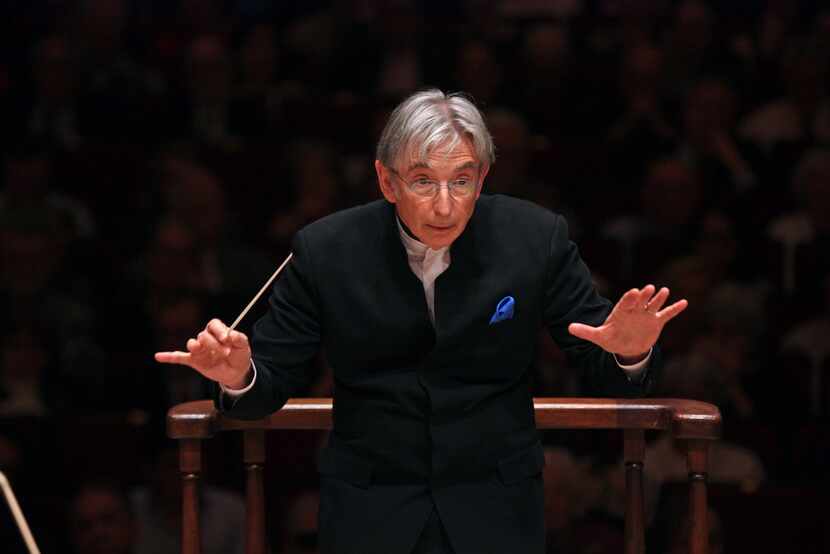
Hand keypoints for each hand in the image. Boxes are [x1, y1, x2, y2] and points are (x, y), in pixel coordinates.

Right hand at [154, 319, 252, 388]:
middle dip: (213, 344)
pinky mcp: (194, 360)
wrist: (236, 372)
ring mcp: (199, 350)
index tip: (225, 338)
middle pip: (203, 335)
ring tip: (201, 350)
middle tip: (225, 353)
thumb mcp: (244, 346)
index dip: (218, 330)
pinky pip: (179, 357)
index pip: (213, 325)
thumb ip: (239, 339)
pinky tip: (159, 356)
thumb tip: (231, 335)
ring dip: (196, 347)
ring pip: (192, 344)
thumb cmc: (239, 355)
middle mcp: (207, 338)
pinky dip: (169, 357)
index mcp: (218, 331)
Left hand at [567, 285, 687, 358]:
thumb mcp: (599, 337)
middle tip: (648, 288)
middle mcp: (634, 311)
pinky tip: (684, 302)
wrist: (627, 347)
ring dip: (658, 299)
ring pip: (653, 305)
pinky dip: (674, 309)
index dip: (629, 299)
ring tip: (664, 291)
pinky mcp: (656, 322)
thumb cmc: (612, 339)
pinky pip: (666, 314)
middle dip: (643, 296)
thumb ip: (586, 331)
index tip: (633, 292)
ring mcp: (646, 315)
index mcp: (621, 312)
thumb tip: (569, 328)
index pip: (625, 303)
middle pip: (640, 301)